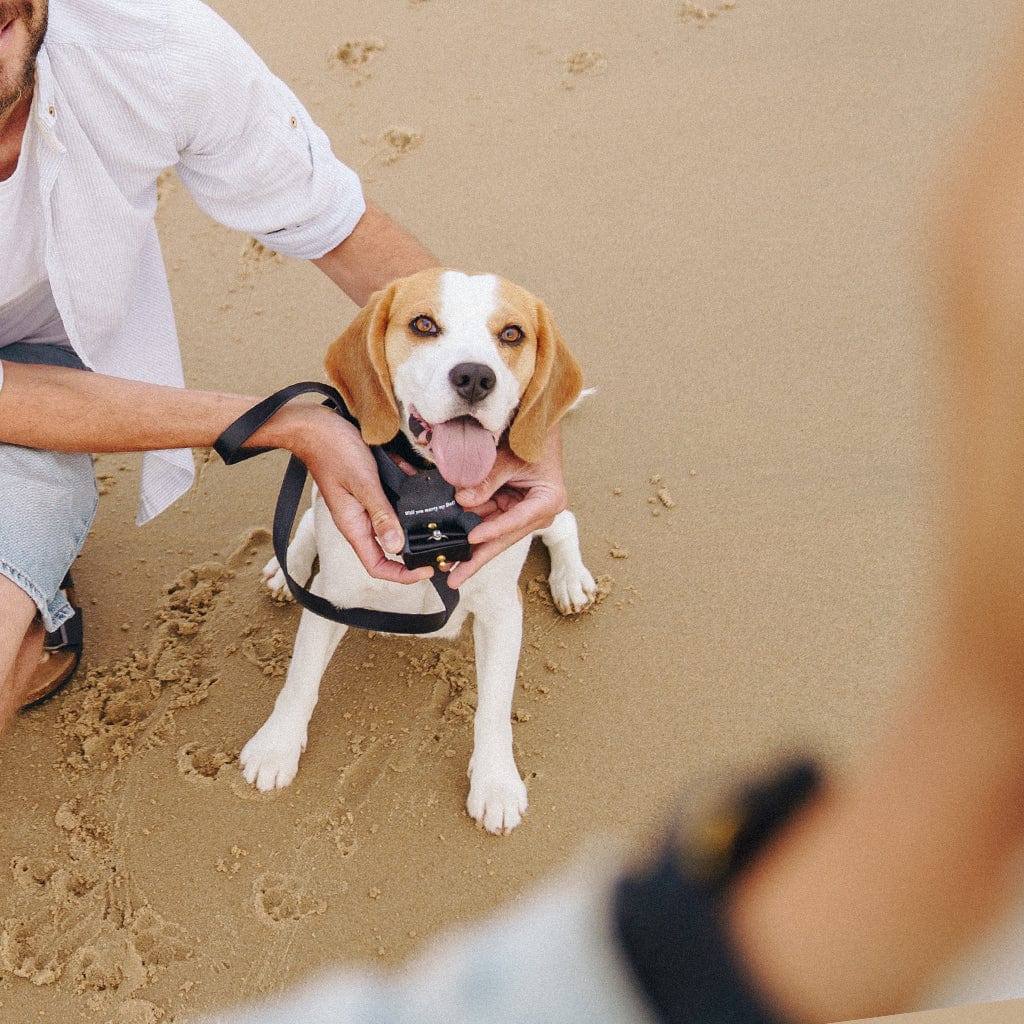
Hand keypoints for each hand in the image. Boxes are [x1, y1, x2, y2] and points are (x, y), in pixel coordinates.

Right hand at [281, 404, 432, 584]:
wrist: (317, 426)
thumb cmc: (334, 452)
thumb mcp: (363, 483)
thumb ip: (381, 515)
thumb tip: (397, 546)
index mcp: (354, 527)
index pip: (377, 566)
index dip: (402, 575)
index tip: (426, 570)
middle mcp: (360, 521)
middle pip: (389, 549)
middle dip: (414, 550)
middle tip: (440, 546)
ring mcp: (365, 506)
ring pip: (395, 523)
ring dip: (413, 519)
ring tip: (435, 513)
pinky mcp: (371, 490)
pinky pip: (393, 499)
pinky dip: (407, 492)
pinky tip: (418, 479)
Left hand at [446, 425, 567, 587]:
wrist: (537, 428)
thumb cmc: (532, 441)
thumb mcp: (510, 458)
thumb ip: (488, 479)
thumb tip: (463, 500)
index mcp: (547, 502)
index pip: (516, 521)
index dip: (493, 531)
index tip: (472, 539)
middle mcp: (535, 514)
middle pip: (501, 539)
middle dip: (476, 558)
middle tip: (455, 577)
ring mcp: (520, 514)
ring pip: (490, 535)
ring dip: (468, 548)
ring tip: (446, 564)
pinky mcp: (507, 509)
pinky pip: (484, 521)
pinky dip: (467, 528)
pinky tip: (450, 544)